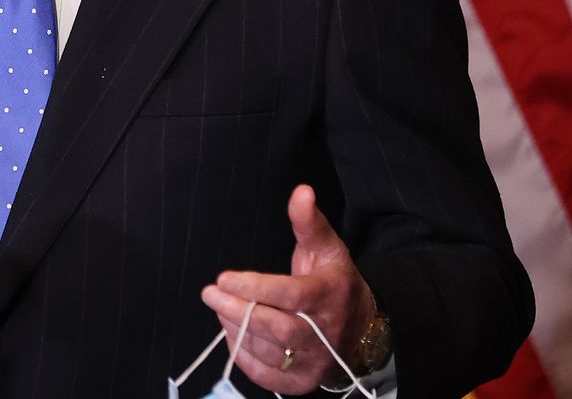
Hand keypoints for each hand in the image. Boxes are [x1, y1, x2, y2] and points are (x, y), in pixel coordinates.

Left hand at [201, 185, 376, 392]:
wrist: (361, 329)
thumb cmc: (334, 282)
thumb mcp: (326, 249)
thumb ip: (308, 222)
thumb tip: (301, 191)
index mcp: (330, 297)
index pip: (291, 295)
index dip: (255, 288)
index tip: (224, 278)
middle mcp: (326, 334)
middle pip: (278, 329)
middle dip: (238, 311)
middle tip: (210, 294)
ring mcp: (316, 363)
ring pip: (270, 352)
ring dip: (237, 330)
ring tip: (221, 309)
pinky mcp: (302, 382)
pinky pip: (267, 376)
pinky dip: (244, 357)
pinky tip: (233, 333)